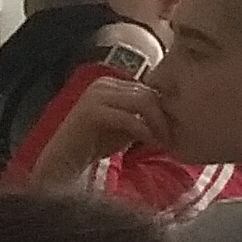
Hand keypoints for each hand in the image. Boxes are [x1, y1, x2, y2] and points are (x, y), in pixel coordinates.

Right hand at [28, 70, 166, 187]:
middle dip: (164, 115)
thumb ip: (145, 115)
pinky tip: (151, 142)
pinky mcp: (92, 112)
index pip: (150, 88)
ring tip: (163, 140)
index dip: (165, 107)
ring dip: (158, 123)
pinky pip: (128, 118)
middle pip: (149, 93)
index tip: (175, 128)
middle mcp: (104, 83)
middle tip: (172, 136)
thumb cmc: (97, 142)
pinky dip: (144, 130)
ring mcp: (96, 95)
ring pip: (142, 102)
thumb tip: (174, 114)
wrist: (66, 158)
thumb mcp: (127, 125)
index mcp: (112, 83)